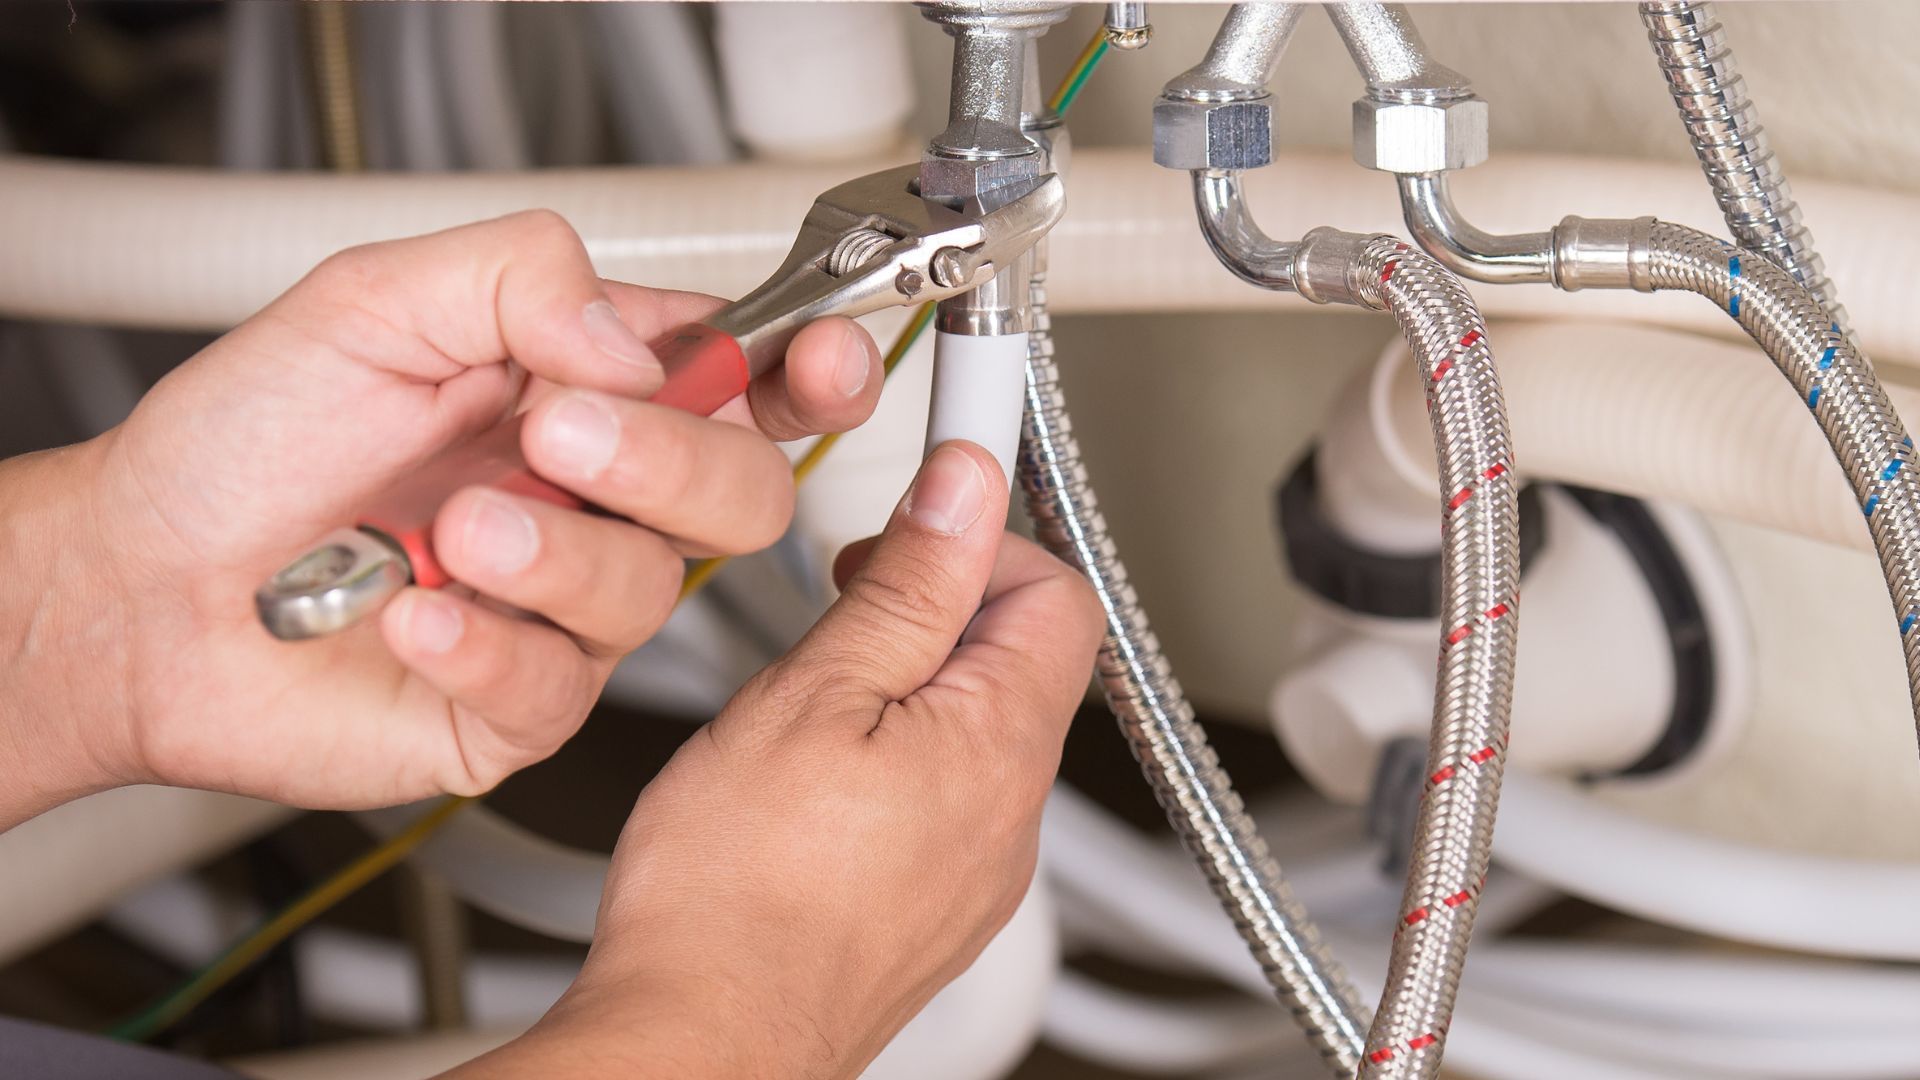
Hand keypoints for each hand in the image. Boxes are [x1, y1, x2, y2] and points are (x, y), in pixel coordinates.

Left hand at [0, 210, 882, 823]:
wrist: (143, 589)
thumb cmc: (246, 447)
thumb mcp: (372, 303)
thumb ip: (518, 278)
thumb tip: (638, 347)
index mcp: (586, 392)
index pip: (746, 377)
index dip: (810, 372)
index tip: (818, 365)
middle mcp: (598, 503)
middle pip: (743, 491)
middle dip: (666, 461)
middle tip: (554, 435)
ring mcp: (568, 611)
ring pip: (655, 591)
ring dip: (551, 553)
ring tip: (442, 531)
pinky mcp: (522, 707)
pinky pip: (562, 687)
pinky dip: (484, 643)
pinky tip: (409, 612)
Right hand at [456, 443, 1102, 1078]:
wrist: (702, 1043)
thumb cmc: (735, 896)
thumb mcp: (814, 694)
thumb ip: (908, 587)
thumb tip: (967, 492)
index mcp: (999, 743)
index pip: (1058, 592)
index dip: (986, 535)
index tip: (921, 509)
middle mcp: (1012, 813)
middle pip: (1020, 658)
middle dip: (938, 607)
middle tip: (848, 605)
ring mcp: (980, 870)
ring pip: (974, 729)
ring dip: (909, 685)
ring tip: (815, 700)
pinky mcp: (937, 909)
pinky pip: (944, 800)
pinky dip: (895, 759)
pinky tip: (814, 779)